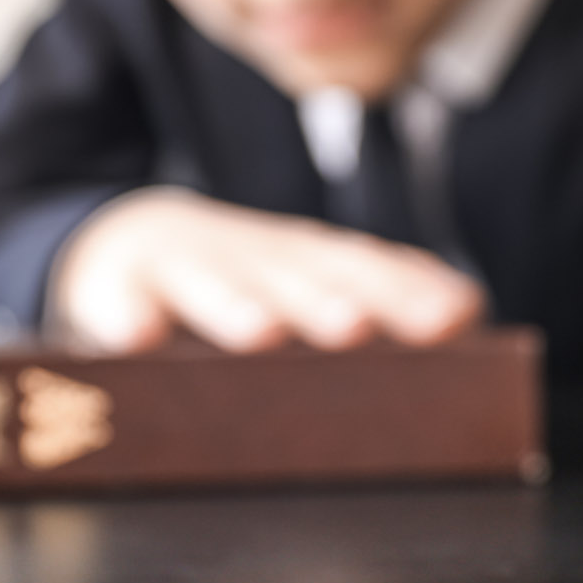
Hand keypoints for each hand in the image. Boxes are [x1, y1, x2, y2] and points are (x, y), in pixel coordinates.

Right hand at [50, 186, 485, 352]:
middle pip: (295, 279)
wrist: (129, 243)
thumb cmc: (245, 287)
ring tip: (258, 336)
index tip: (454, 316)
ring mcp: (185, 270)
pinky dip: (125, 319)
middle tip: (354, 328)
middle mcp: (259, 259)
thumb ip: (380, 298)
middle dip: (325, 302)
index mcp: (317, 265)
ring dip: (234, 308)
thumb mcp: (311, 286)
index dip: (410, 292)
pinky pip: (117, 304)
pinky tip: (137, 339)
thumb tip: (468, 310)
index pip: (371, 271)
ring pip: (210, 286)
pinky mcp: (114, 288)